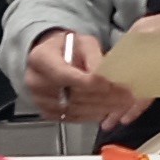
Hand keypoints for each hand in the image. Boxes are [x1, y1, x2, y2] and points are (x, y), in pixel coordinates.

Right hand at [23, 31, 137, 124]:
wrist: (50, 57)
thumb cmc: (67, 47)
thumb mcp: (82, 42)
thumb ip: (94, 57)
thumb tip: (104, 75)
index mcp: (40, 59)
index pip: (65, 75)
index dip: (89, 83)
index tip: (109, 85)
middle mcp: (36, 81)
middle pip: (72, 95)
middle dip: (102, 97)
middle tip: (124, 96)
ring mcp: (39, 99)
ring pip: (74, 110)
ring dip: (100, 109)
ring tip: (121, 104)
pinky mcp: (47, 111)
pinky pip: (72, 118)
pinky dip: (91, 116)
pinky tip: (106, 110)